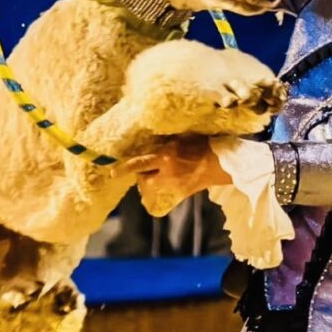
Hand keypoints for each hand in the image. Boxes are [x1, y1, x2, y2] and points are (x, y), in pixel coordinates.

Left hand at [111, 136, 232, 209]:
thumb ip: (165, 143)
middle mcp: (167, 172)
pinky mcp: (181, 193)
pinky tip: (171, 179)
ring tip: (158, 174)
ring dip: (151, 181)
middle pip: (143, 180)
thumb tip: (150, 142)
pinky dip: (164, 186)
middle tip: (144, 170)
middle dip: (140, 176)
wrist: (221, 162)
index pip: (138, 163)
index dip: (123, 169)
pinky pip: (165, 191)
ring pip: (152, 186)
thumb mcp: (181, 138)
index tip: (111, 173)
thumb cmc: (203, 144)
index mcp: (166, 156)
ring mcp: (173, 185)